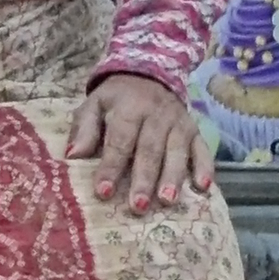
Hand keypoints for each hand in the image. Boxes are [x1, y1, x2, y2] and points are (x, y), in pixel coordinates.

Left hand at [68, 68, 210, 214]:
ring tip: (167, 201)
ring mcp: (179, 123)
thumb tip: (73, 156)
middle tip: (138, 206)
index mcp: (129, 108)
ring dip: (173, 177)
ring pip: (177, 152)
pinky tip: (203, 187)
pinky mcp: (195, 130)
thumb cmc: (117, 99)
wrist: (150, 74)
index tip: (103, 191)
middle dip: (144, 179)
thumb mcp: (94, 104)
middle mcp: (157, 115)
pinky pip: (203, 149)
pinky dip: (205, 167)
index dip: (111, 166)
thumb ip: (83, 129)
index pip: (119, 140)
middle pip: (150, 149)